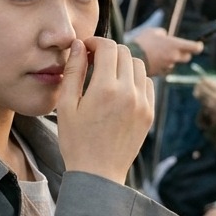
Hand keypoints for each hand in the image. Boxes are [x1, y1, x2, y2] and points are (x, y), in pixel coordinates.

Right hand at [57, 37, 153, 183]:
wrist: (98, 174)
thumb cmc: (76, 141)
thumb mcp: (66, 106)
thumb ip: (74, 71)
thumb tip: (79, 45)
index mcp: (105, 89)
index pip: (108, 47)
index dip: (95, 42)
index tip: (86, 48)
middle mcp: (129, 92)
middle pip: (125, 53)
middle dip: (108, 51)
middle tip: (93, 61)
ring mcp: (143, 103)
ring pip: (139, 66)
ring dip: (123, 64)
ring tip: (107, 75)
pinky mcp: (149, 113)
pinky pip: (147, 84)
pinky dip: (135, 80)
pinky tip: (120, 90)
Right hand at [125, 27, 202, 75]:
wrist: (130, 57)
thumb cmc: (142, 42)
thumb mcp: (153, 32)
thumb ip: (163, 34)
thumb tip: (165, 36)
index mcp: (175, 45)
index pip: (195, 47)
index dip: (198, 46)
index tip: (198, 45)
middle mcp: (174, 57)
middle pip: (186, 57)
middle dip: (184, 53)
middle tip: (176, 48)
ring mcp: (167, 66)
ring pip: (174, 63)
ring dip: (170, 59)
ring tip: (158, 53)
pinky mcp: (161, 73)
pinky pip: (165, 68)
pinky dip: (162, 65)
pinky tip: (153, 60)